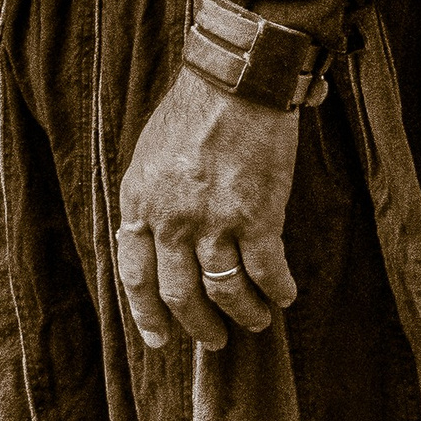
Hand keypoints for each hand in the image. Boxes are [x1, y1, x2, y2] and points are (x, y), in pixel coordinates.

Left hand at [114, 71, 301, 352]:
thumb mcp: (150, 155)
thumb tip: (162, 239)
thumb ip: (153, 200)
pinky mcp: (256, 215)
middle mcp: (171, 218)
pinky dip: (277, 290)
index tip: (158, 340)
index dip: (147, 314)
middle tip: (213, 340)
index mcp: (139, 202)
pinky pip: (266, 271)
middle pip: (179, 294)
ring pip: (224, 291)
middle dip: (197, 325)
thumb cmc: (195, 110)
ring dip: (242, 314)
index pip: (136, 274)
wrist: (237, 80)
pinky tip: (285, 296)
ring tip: (254, 322)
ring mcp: (213, 220)